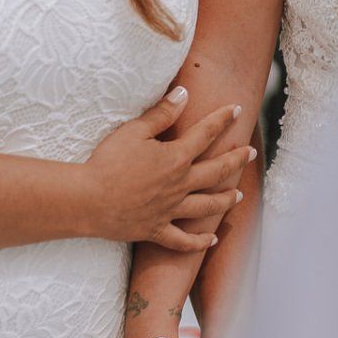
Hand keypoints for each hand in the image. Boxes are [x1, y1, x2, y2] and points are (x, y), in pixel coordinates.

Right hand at [83, 88, 253, 249]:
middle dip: (235, 161)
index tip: (236, 110)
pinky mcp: (155, 230)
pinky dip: (198, 243)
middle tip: (250, 153)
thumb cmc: (107, 162)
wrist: (87, 200)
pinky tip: (211, 240)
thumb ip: (161, 114)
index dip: (222, 120)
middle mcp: (179, 185)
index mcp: (175, 158)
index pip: (205, 135)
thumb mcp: (134, 131)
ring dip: (224, 200)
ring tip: (238, 196)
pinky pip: (182, 241)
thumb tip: (184, 95)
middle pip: (215, 172)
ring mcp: (169, 211)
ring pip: (206, 207)